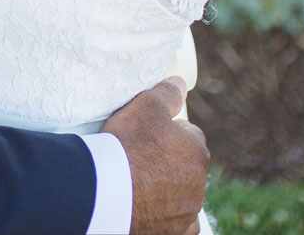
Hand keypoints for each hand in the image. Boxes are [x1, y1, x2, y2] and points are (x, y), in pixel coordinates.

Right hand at [102, 77, 209, 234]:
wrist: (105, 190)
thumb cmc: (126, 144)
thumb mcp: (145, 105)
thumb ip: (167, 93)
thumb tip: (180, 83)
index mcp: (197, 152)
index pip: (190, 136)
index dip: (169, 133)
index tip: (150, 135)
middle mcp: (199, 184)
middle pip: (186, 166)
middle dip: (171, 162)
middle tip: (141, 158)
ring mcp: (187, 212)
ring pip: (183, 196)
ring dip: (170, 190)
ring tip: (140, 183)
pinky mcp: (174, 232)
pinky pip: (178, 225)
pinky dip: (168, 217)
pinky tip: (152, 209)